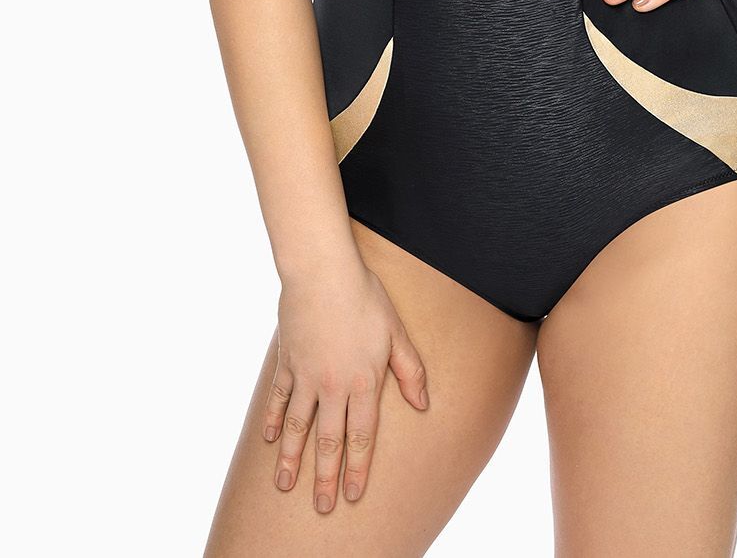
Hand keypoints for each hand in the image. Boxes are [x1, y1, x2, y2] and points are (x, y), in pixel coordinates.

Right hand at [265, 257, 428, 513]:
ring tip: (286, 485)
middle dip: (325, 477)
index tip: (352, 495)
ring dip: (292, 459)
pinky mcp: (287, 362)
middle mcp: (333, 386)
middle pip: (328, 441)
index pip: (361, 437)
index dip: (357, 469)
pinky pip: (278, 398)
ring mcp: (306, 376)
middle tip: (321, 507)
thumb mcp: (396, 331)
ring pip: (297, 427)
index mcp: (363, 381)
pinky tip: (270, 440)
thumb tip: (423, 403)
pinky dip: (273, 421)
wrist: (322, 271)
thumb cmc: (364, 297)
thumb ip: (410, 370)